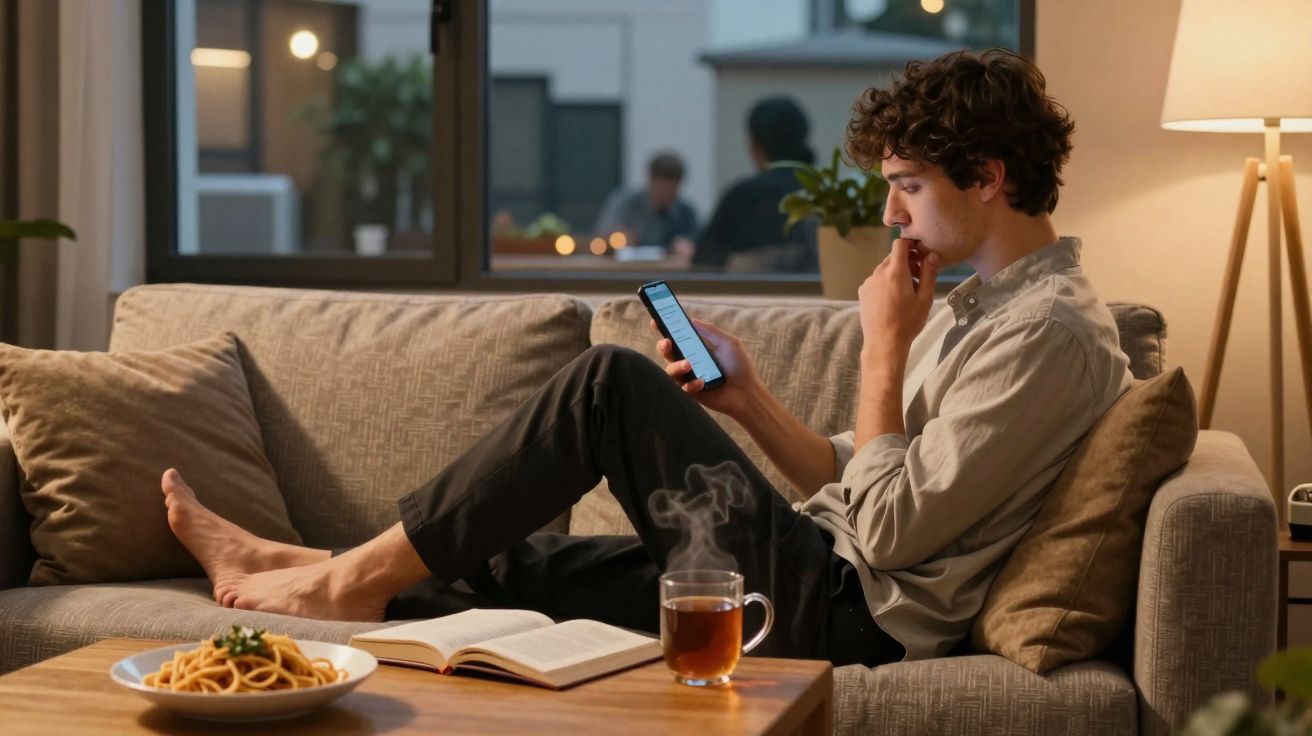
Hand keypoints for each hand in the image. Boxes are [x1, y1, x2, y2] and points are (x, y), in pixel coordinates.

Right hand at [650, 317, 761, 418]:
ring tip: (688, 365)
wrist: (747, 392)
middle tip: (667, 342)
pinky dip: (691, 383)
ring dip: (676, 366)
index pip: (676, 336)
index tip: (655, 320)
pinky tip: (702, 382)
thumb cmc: (740, 366)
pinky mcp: (691, 392)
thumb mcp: (728, 343)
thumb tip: (690, 319)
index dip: (663, 328)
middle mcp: (689, 360)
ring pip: (670, 370)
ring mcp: (689, 376)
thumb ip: (710, 331)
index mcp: (696, 347)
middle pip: (667, 352)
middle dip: (663, 346)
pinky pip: (682, 387)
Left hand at [857, 238, 939, 358]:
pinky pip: (876, 280)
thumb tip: (931, 255)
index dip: (910, 245)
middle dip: (906, 263)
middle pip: (893, 257)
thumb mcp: (925, 298)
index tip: (919, 255)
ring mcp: (868, 282)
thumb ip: (929, 274)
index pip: (899, 244)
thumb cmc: (907, 322)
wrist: (884, 342)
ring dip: (895, 274)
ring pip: (884, 269)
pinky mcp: (863, 292)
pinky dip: (885, 283)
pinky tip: (892, 300)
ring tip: (905, 293)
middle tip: (917, 280)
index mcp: (895, 272)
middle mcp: (878, 273)